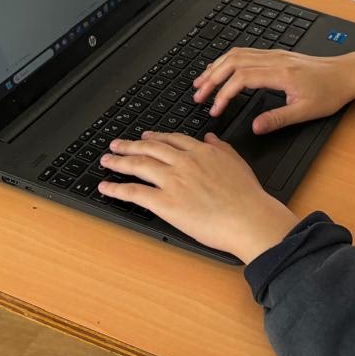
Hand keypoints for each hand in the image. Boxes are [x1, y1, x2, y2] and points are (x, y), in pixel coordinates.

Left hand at [99, 132, 297, 262]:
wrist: (248, 218)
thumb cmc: (247, 197)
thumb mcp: (237, 163)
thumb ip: (221, 148)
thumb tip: (211, 137)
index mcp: (202, 153)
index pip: (171, 140)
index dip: (155, 137)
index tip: (146, 137)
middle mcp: (184, 162)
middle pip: (150, 148)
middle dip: (130, 145)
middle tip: (117, 145)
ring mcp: (173, 181)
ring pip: (138, 165)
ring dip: (119, 162)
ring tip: (107, 161)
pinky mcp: (165, 202)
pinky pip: (134, 192)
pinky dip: (117, 188)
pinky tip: (106, 187)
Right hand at [192, 46, 354, 133]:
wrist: (345, 74)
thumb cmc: (330, 92)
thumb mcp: (306, 112)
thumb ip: (278, 119)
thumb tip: (255, 126)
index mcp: (280, 74)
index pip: (241, 79)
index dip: (224, 94)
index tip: (215, 109)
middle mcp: (274, 60)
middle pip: (233, 63)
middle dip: (211, 79)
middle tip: (197, 96)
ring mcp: (274, 55)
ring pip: (236, 55)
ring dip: (216, 67)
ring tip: (201, 82)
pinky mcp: (275, 55)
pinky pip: (245, 53)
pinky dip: (227, 61)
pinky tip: (220, 70)